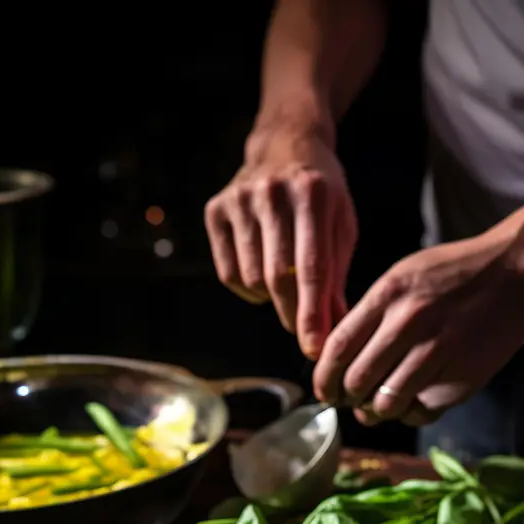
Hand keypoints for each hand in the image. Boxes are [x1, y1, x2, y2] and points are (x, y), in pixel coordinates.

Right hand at [204, 119, 356, 359]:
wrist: (285, 143)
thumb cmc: (320, 195)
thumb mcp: (340, 226)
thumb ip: (336, 279)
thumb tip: (332, 334)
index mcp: (312, 193)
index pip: (311, 268)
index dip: (311, 314)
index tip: (314, 348)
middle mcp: (272, 192)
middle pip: (278, 278)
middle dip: (293, 313)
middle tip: (302, 329)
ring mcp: (239, 199)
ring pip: (251, 279)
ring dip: (269, 298)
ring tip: (283, 284)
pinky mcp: (215, 209)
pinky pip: (228, 273)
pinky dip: (247, 287)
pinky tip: (260, 270)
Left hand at [313, 210, 523, 425]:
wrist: (516, 274)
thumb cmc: (454, 275)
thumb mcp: (403, 277)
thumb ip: (368, 315)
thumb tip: (335, 361)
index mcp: (389, 295)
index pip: (336, 349)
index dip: (322, 378)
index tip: (323, 390)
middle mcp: (409, 324)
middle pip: (356, 383)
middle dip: (346, 398)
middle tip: (350, 399)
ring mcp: (437, 355)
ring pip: (384, 406)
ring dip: (375, 411)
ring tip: (379, 403)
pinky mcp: (460, 380)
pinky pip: (418, 413)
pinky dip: (408, 414)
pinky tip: (411, 399)